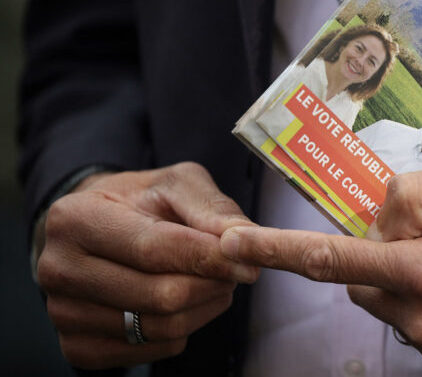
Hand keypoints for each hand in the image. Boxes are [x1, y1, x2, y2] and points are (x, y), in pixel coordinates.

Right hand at [36, 162, 258, 368]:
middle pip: (161, 295)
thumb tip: (245, 239)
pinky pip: (152, 350)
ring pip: (161, 327)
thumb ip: (212, 208)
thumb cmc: (140, 202)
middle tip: (235, 270)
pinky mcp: (77, 347)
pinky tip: (187, 302)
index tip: (250, 263)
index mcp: (74, 219)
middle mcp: (58, 269)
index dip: (209, 258)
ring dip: (204, 306)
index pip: (154, 249)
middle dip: (212, 284)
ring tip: (213, 281)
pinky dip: (184, 329)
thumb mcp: (176, 184)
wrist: (99, 228)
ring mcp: (63, 314)